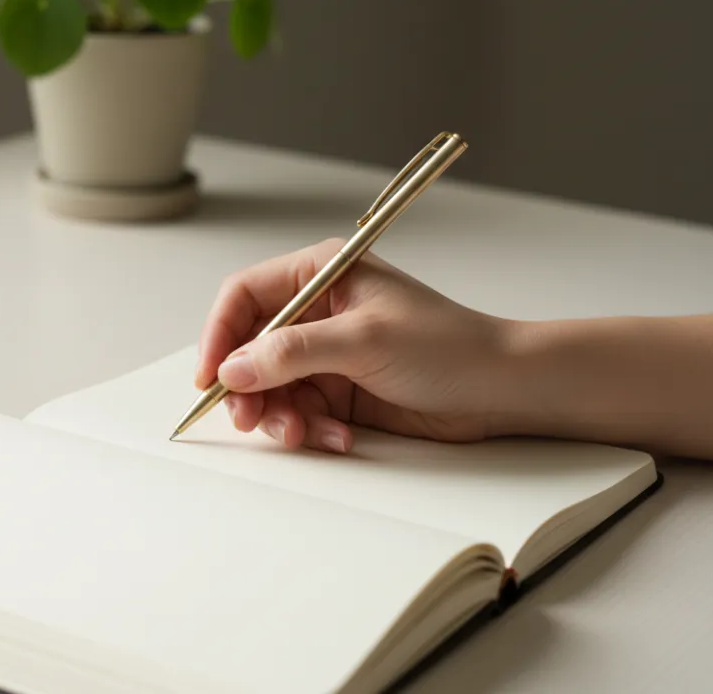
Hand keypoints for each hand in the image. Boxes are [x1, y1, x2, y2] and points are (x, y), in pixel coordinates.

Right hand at [195, 238, 517, 452]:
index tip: (210, 375)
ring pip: (271, 387)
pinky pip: (300, 411)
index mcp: (321, 274)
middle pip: (250, 347)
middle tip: (251, 419)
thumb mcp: (364, 341)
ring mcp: (327, 353)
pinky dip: (310, 429)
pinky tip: (338, 436)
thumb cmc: (448, 346)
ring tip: (302, 433)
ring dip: (279, 415)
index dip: (219, 334)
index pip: (245, 296)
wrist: (501, 390)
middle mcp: (318, 310)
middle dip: (247, 387)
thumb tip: (233, 367)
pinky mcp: (339, 390)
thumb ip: (292, 352)